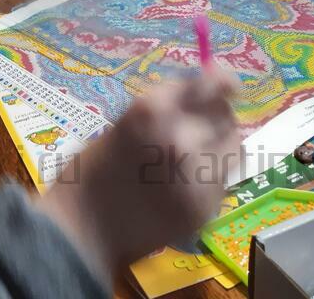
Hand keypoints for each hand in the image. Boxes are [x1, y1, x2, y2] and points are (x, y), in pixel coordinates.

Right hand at [36, 69, 240, 276]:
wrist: (80, 231)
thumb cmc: (90, 173)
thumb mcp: (124, 123)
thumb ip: (164, 109)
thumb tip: (198, 92)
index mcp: (152, 109)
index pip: (209, 84)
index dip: (219, 81)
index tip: (223, 83)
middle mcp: (182, 137)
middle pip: (225, 114)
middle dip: (216, 115)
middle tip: (203, 124)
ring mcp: (198, 174)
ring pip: (233, 147)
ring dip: (220, 145)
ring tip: (198, 154)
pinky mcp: (206, 207)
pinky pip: (222, 180)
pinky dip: (211, 177)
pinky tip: (185, 184)